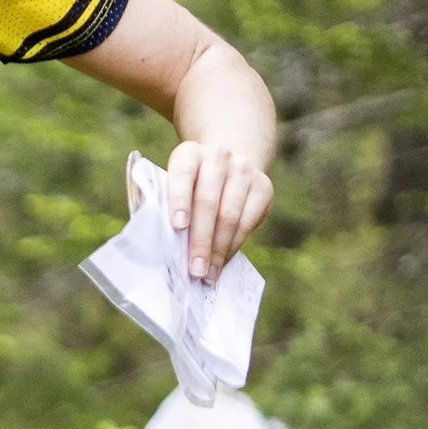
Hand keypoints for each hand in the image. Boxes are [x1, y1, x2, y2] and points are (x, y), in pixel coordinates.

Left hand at [165, 137, 273, 283]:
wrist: (228, 166)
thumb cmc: (190, 186)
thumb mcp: (175, 185)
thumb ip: (167, 207)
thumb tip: (164, 248)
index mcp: (189, 154)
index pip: (183, 174)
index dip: (179, 200)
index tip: (177, 227)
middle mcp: (218, 157)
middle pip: (208, 201)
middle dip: (201, 240)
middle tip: (194, 270)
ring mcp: (244, 170)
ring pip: (230, 216)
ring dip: (218, 250)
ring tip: (207, 274)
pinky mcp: (263, 187)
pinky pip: (247, 222)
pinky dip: (233, 246)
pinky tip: (222, 262)